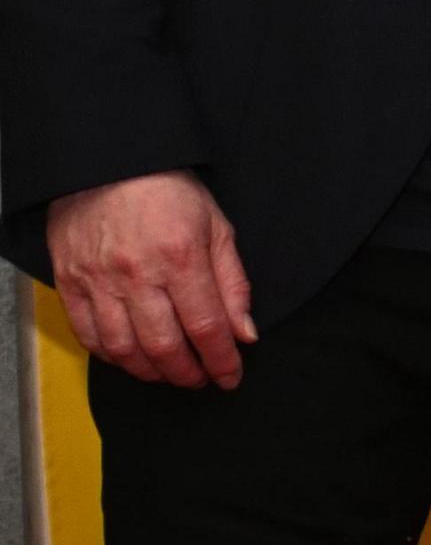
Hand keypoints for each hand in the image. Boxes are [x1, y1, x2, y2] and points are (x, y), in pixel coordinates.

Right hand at [48, 171, 257, 389]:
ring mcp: (99, 280)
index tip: (231, 377)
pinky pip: (88, 334)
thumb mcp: (217, 227)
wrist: (109, 164)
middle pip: (164, 346)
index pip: (206, 327)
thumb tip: (245, 332)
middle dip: (187, 374)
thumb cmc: (169, 192)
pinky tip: (130, 358)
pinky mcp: (70, 282)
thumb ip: (233, 283)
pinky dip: (111, 356)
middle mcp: (137, 274)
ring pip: (123, 348)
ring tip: (169, 374)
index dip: (221, 360)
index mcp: (181, 257)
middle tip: (201, 380)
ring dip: (150, 372)